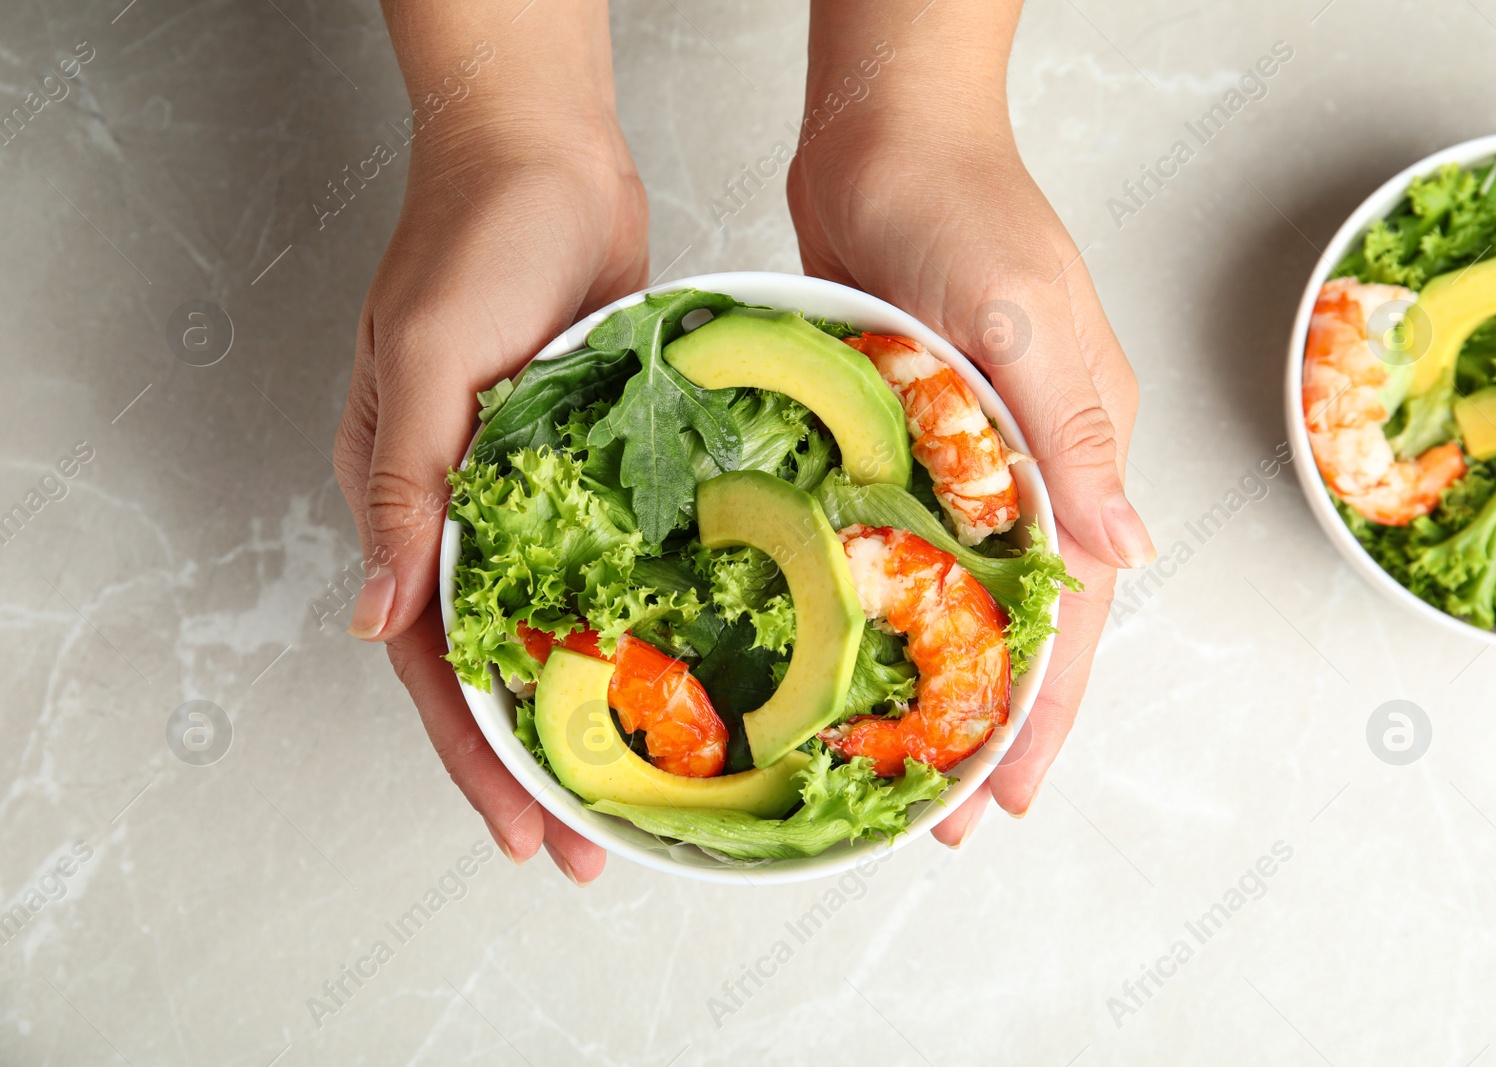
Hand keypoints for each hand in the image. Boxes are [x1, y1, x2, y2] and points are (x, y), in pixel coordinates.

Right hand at [335, 0, 644, 883]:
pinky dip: (632, 625)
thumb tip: (374, 617)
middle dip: (538, 765)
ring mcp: (527, 495)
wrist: (545, 157)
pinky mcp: (588, 467)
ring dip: (592, 711)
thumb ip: (403, 490)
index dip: (478, 758)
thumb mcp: (427, 367)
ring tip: (642, 789)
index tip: (524, 835)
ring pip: (555, 629)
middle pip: (497, 669)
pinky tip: (678, 670)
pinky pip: (606, 566)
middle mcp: (462, 514)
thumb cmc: (472, 245)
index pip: (435, 665)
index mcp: (405, 503)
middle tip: (591, 848)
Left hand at [792, 0, 1152, 845]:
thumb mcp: (1025, 321)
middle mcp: (1027, 466)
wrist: (884, 137)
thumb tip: (1127, 552)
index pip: (1074, 612)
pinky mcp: (902, 438)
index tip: (1007, 796)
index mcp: (1077, 449)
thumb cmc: (964, 207)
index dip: (1043, 712)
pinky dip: (882, 606)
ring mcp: (963, 455)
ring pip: (955, 595)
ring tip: (890, 761)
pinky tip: (845, 650)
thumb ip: (1069, 439)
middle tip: (937, 814)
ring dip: (929, 678)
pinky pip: (901, 545)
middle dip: (983, 723)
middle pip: (1016, 622)